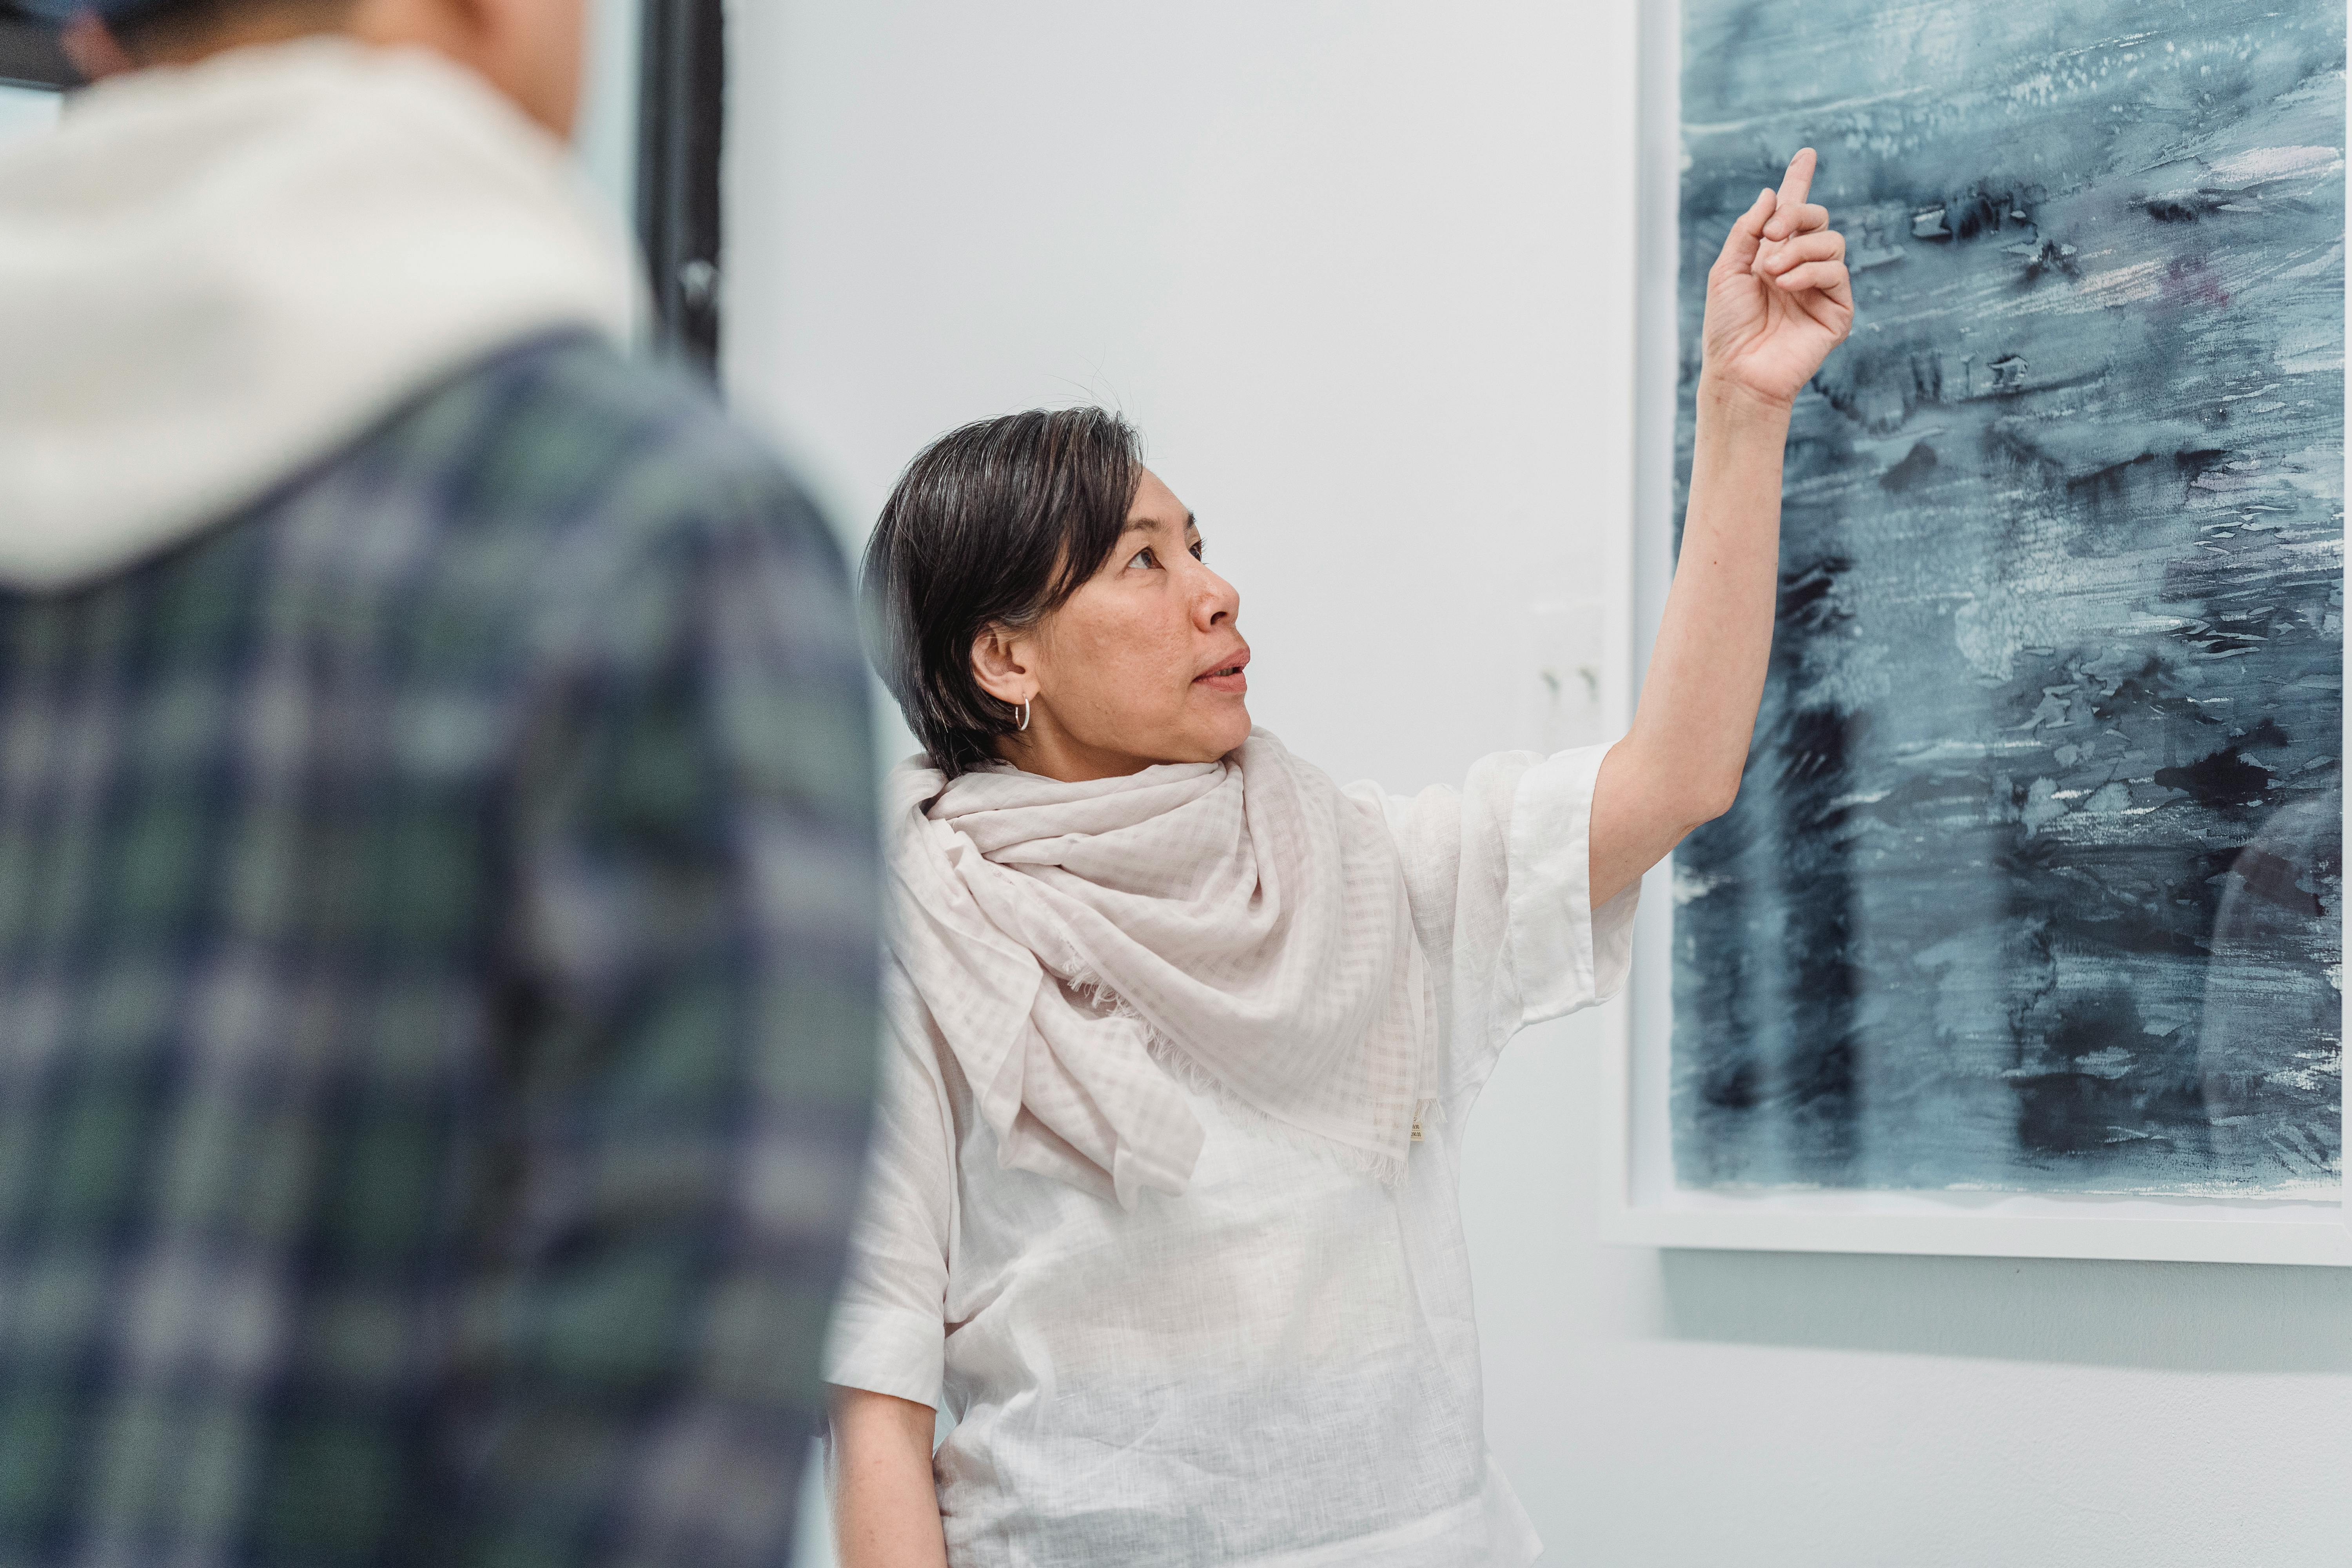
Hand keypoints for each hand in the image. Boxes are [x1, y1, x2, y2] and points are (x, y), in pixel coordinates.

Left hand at [1700, 148, 1853, 410]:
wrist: (1738, 370)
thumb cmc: (1727, 327)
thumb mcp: (1727, 270)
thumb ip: (1748, 231)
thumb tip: (1771, 193)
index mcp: (1772, 254)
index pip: (1791, 212)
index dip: (1799, 181)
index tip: (1806, 153)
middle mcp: (1800, 266)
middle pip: (1817, 218)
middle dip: (1795, 216)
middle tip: (1769, 236)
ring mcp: (1821, 287)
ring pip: (1831, 242)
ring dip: (1798, 250)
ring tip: (1772, 274)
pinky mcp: (1837, 309)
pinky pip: (1836, 272)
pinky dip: (1809, 272)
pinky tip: (1787, 285)